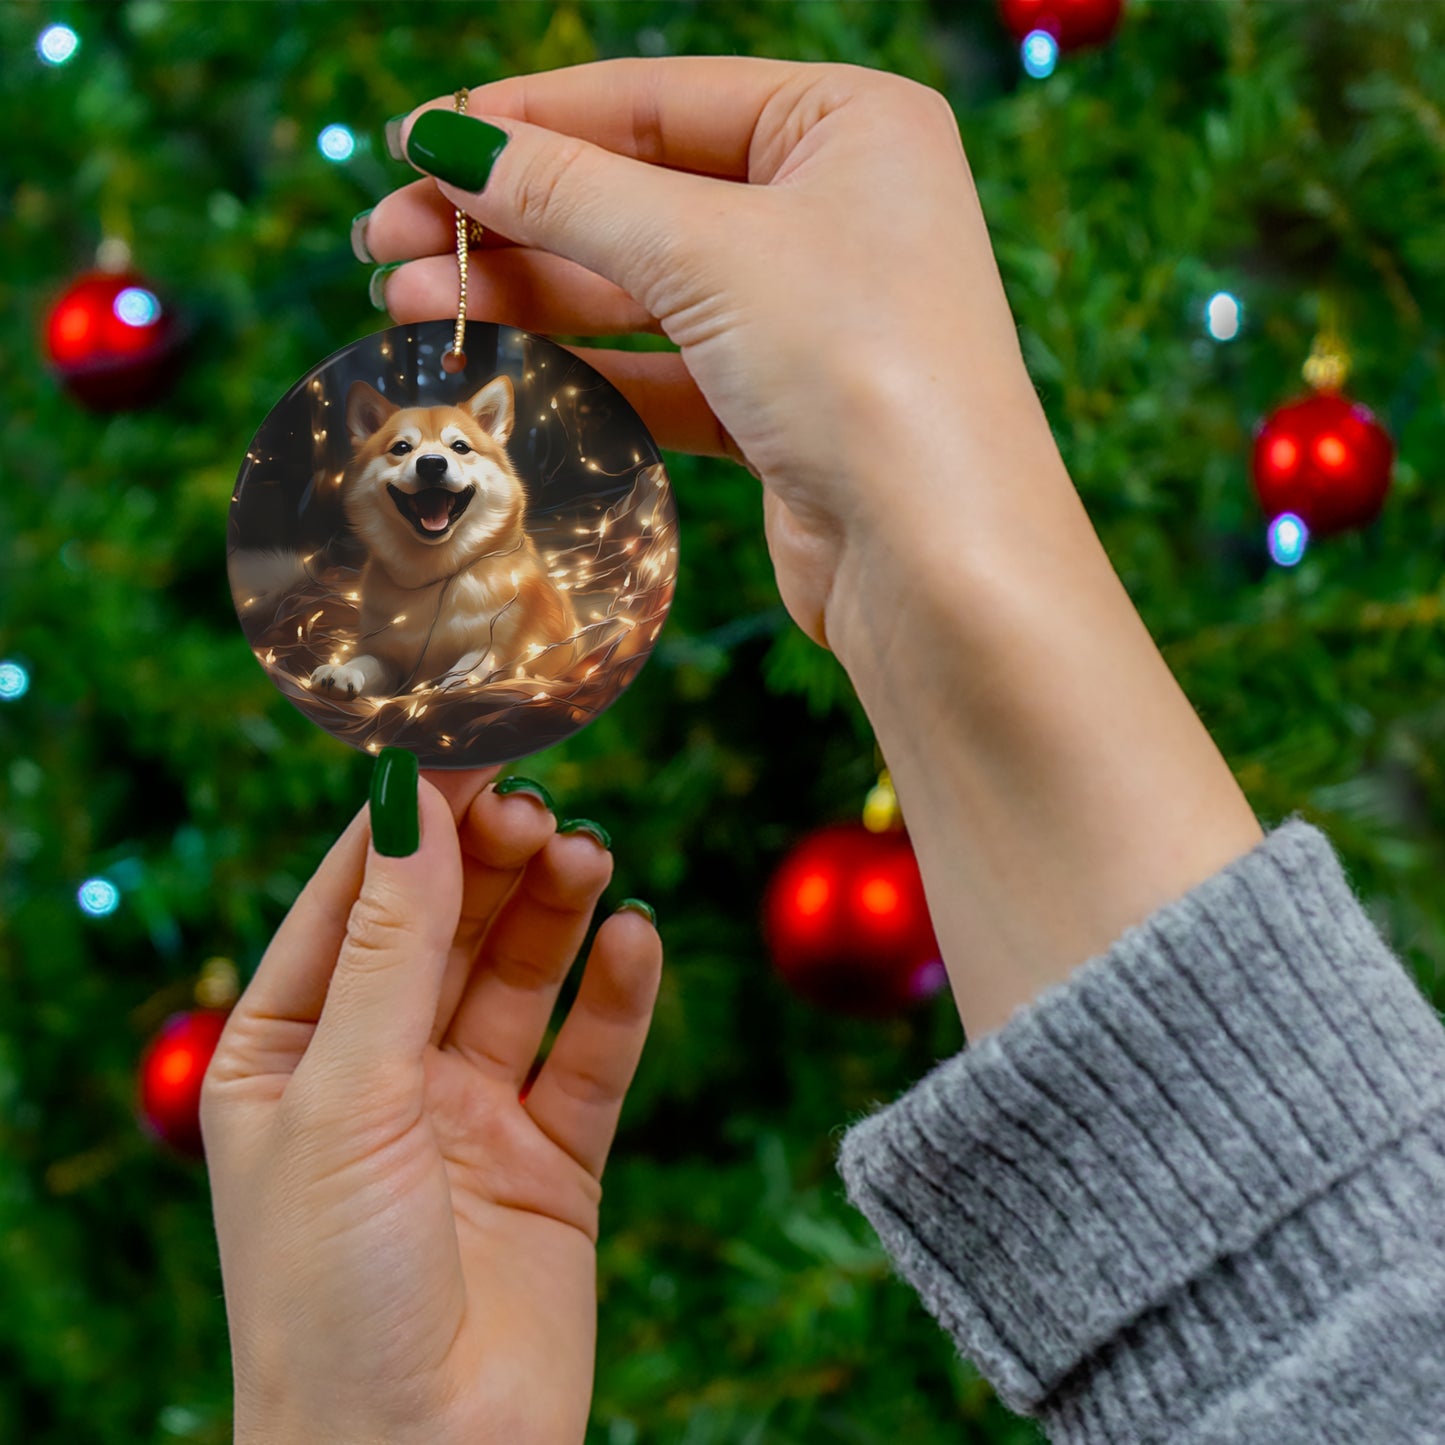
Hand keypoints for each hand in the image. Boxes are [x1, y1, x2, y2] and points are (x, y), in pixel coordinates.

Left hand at [201, 768, 661, 1444]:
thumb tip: (412, 801)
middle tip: (539, 809)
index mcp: (289, 1051)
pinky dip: (617, 995)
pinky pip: (591, 1055)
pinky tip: (635, 940)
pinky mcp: (552, 1159)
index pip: (353, 899)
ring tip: (589, 857)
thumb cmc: (331, 1294)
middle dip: (490, 862)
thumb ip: (391, 946)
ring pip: (522, 977)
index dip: (410, 821)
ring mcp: (469, 1113)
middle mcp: (380, 1071)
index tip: (469, 742)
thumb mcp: (345, 1097)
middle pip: (447, 926)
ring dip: (555, 911)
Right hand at [362, 57, 1056, 654]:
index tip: (415, 141)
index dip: (527, 120)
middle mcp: (835, 209)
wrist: (938, 560)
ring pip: (641, 287)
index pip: (656, 99)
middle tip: (385, 240)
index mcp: (848, 124)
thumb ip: (571, 192)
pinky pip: (663, 369)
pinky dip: (583, 367)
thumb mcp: (707, 251)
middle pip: (637, 194)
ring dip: (526, 294)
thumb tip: (449, 141)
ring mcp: (810, 314)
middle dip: (508, 218)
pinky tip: (497, 364)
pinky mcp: (783, 407)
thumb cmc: (861, 368)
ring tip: (405, 304)